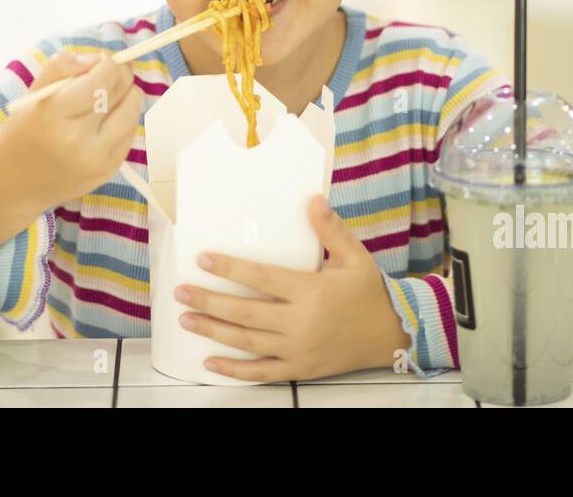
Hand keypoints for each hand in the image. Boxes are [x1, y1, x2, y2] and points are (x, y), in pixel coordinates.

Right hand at [0, 52, 142, 256]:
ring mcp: (96, 159)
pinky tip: (107, 119)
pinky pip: (130, 134)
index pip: (102, 79)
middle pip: (121, 93)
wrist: (16, 183)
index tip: (102, 61)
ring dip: (128, 96)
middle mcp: (78, 140)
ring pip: (132, 113)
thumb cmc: (24, 131)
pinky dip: (124, 120)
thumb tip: (97, 59)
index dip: (109, 63)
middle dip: (121, 75)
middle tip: (112, 73)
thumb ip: (63, 66)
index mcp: (54, 114)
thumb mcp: (33, 93)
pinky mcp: (108, 170)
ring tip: (113, 94)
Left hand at [172, 194, 409, 381]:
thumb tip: (312, 199)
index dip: (230, 269)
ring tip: (185, 318)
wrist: (391, 334)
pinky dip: (234, 370)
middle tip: (180, 291)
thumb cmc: (369, 292)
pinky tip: (209, 361)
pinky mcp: (300, 368)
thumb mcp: (354, 257)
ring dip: (212, 330)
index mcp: (311, 290)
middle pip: (244, 312)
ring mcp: (298, 348)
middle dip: (208, 300)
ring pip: (246, 342)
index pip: (261, 278)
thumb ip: (331, 230)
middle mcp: (300, 322)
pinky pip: (261, 372)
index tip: (203, 259)